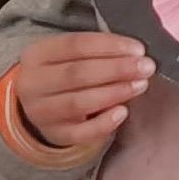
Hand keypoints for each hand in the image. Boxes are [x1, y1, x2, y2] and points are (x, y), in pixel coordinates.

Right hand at [11, 29, 150, 152]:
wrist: (42, 103)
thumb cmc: (66, 71)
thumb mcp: (72, 55)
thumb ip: (100, 51)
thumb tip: (135, 53)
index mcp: (38, 55)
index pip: (75, 45)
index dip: (109, 46)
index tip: (138, 49)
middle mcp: (33, 83)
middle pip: (77, 73)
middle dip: (116, 69)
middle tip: (146, 67)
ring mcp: (41, 112)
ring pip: (78, 103)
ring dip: (114, 92)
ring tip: (141, 85)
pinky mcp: (54, 134)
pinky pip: (80, 133)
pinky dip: (103, 123)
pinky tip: (123, 112)